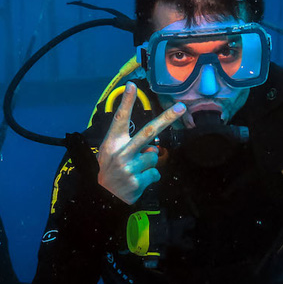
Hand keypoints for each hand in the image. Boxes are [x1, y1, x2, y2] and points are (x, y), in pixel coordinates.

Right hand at [97, 82, 184, 203]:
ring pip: (154, 156)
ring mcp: (129, 168)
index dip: (126, 102)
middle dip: (166, 118)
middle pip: (148, 132)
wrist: (101, 198)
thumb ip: (129, 146)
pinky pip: (155, 174)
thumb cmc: (108, 171)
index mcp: (112, 144)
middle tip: (181, 107)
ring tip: (135, 170)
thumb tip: (153, 147)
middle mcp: (120, 153)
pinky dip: (150, 178)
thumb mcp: (109, 155)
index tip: (131, 86)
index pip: (119, 119)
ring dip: (148, 163)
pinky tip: (138, 181)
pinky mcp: (137, 182)